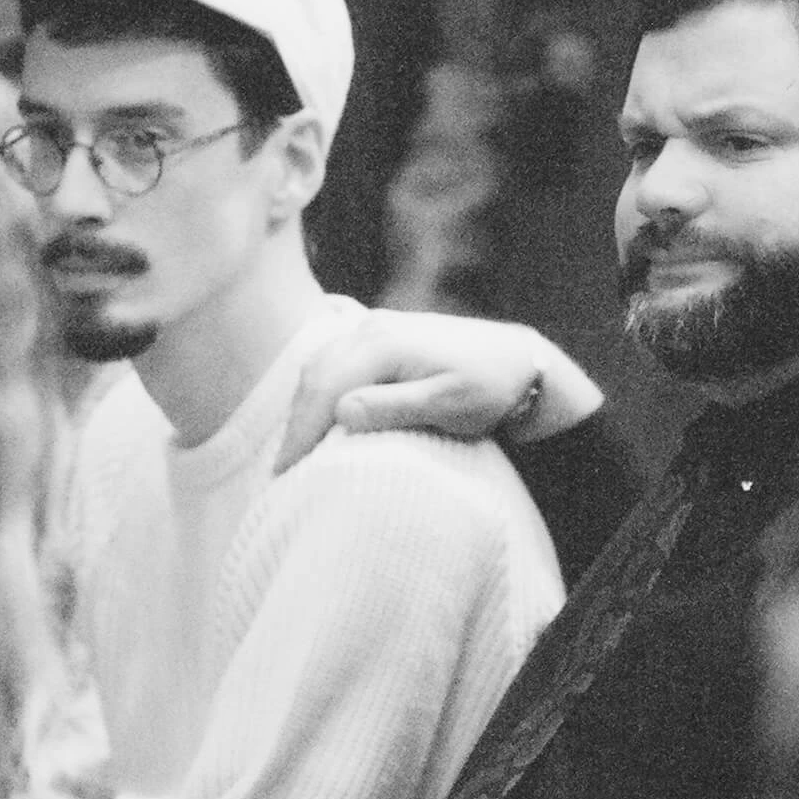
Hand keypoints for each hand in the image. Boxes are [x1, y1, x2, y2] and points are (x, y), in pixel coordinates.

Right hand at [275, 311, 601, 472]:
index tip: (286, 472)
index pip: (325, 389)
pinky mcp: (380, 333)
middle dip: (294, 424)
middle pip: (315, 375)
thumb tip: (341, 412)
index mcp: (384, 344)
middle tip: (282, 471)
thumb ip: (395, 407)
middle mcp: (372, 327)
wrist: (516, 359)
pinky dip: (317, 389)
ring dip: (302, 407)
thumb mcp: (448, 404)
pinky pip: (334, 359)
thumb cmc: (488, 388)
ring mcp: (374, 326)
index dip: (301, 432)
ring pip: (320, 365)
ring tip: (294, 451)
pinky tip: (316, 418)